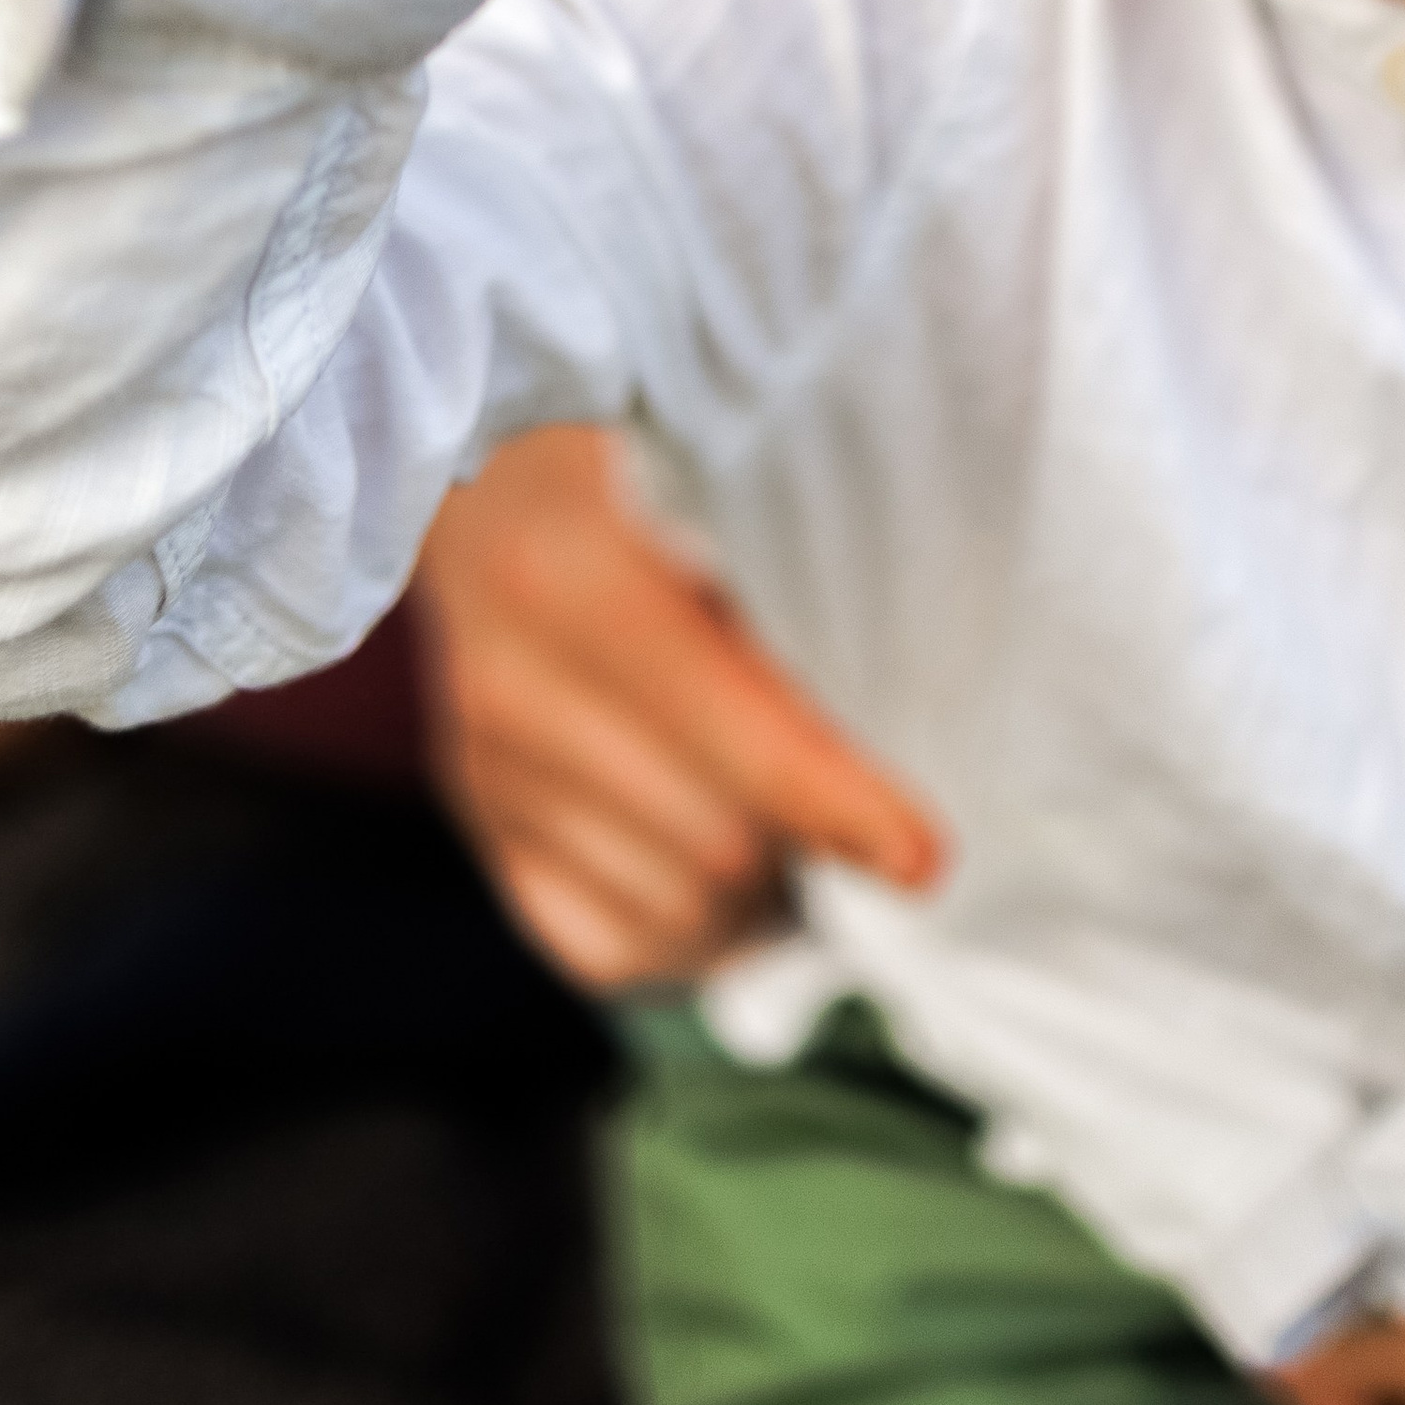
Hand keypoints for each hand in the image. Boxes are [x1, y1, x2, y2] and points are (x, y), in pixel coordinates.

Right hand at [410, 425, 942, 989]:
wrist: (491, 462)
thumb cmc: (646, 457)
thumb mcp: (718, 482)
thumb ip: (799, 584)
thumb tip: (910, 715)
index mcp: (578, 576)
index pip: (736, 737)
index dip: (840, 803)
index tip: (924, 856)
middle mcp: (513, 686)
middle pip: (716, 842)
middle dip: (813, 849)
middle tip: (885, 827)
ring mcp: (485, 767)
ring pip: (673, 908)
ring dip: (761, 897)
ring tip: (807, 835)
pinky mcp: (480, 820)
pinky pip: (606, 947)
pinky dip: (688, 933)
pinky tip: (729, 876)